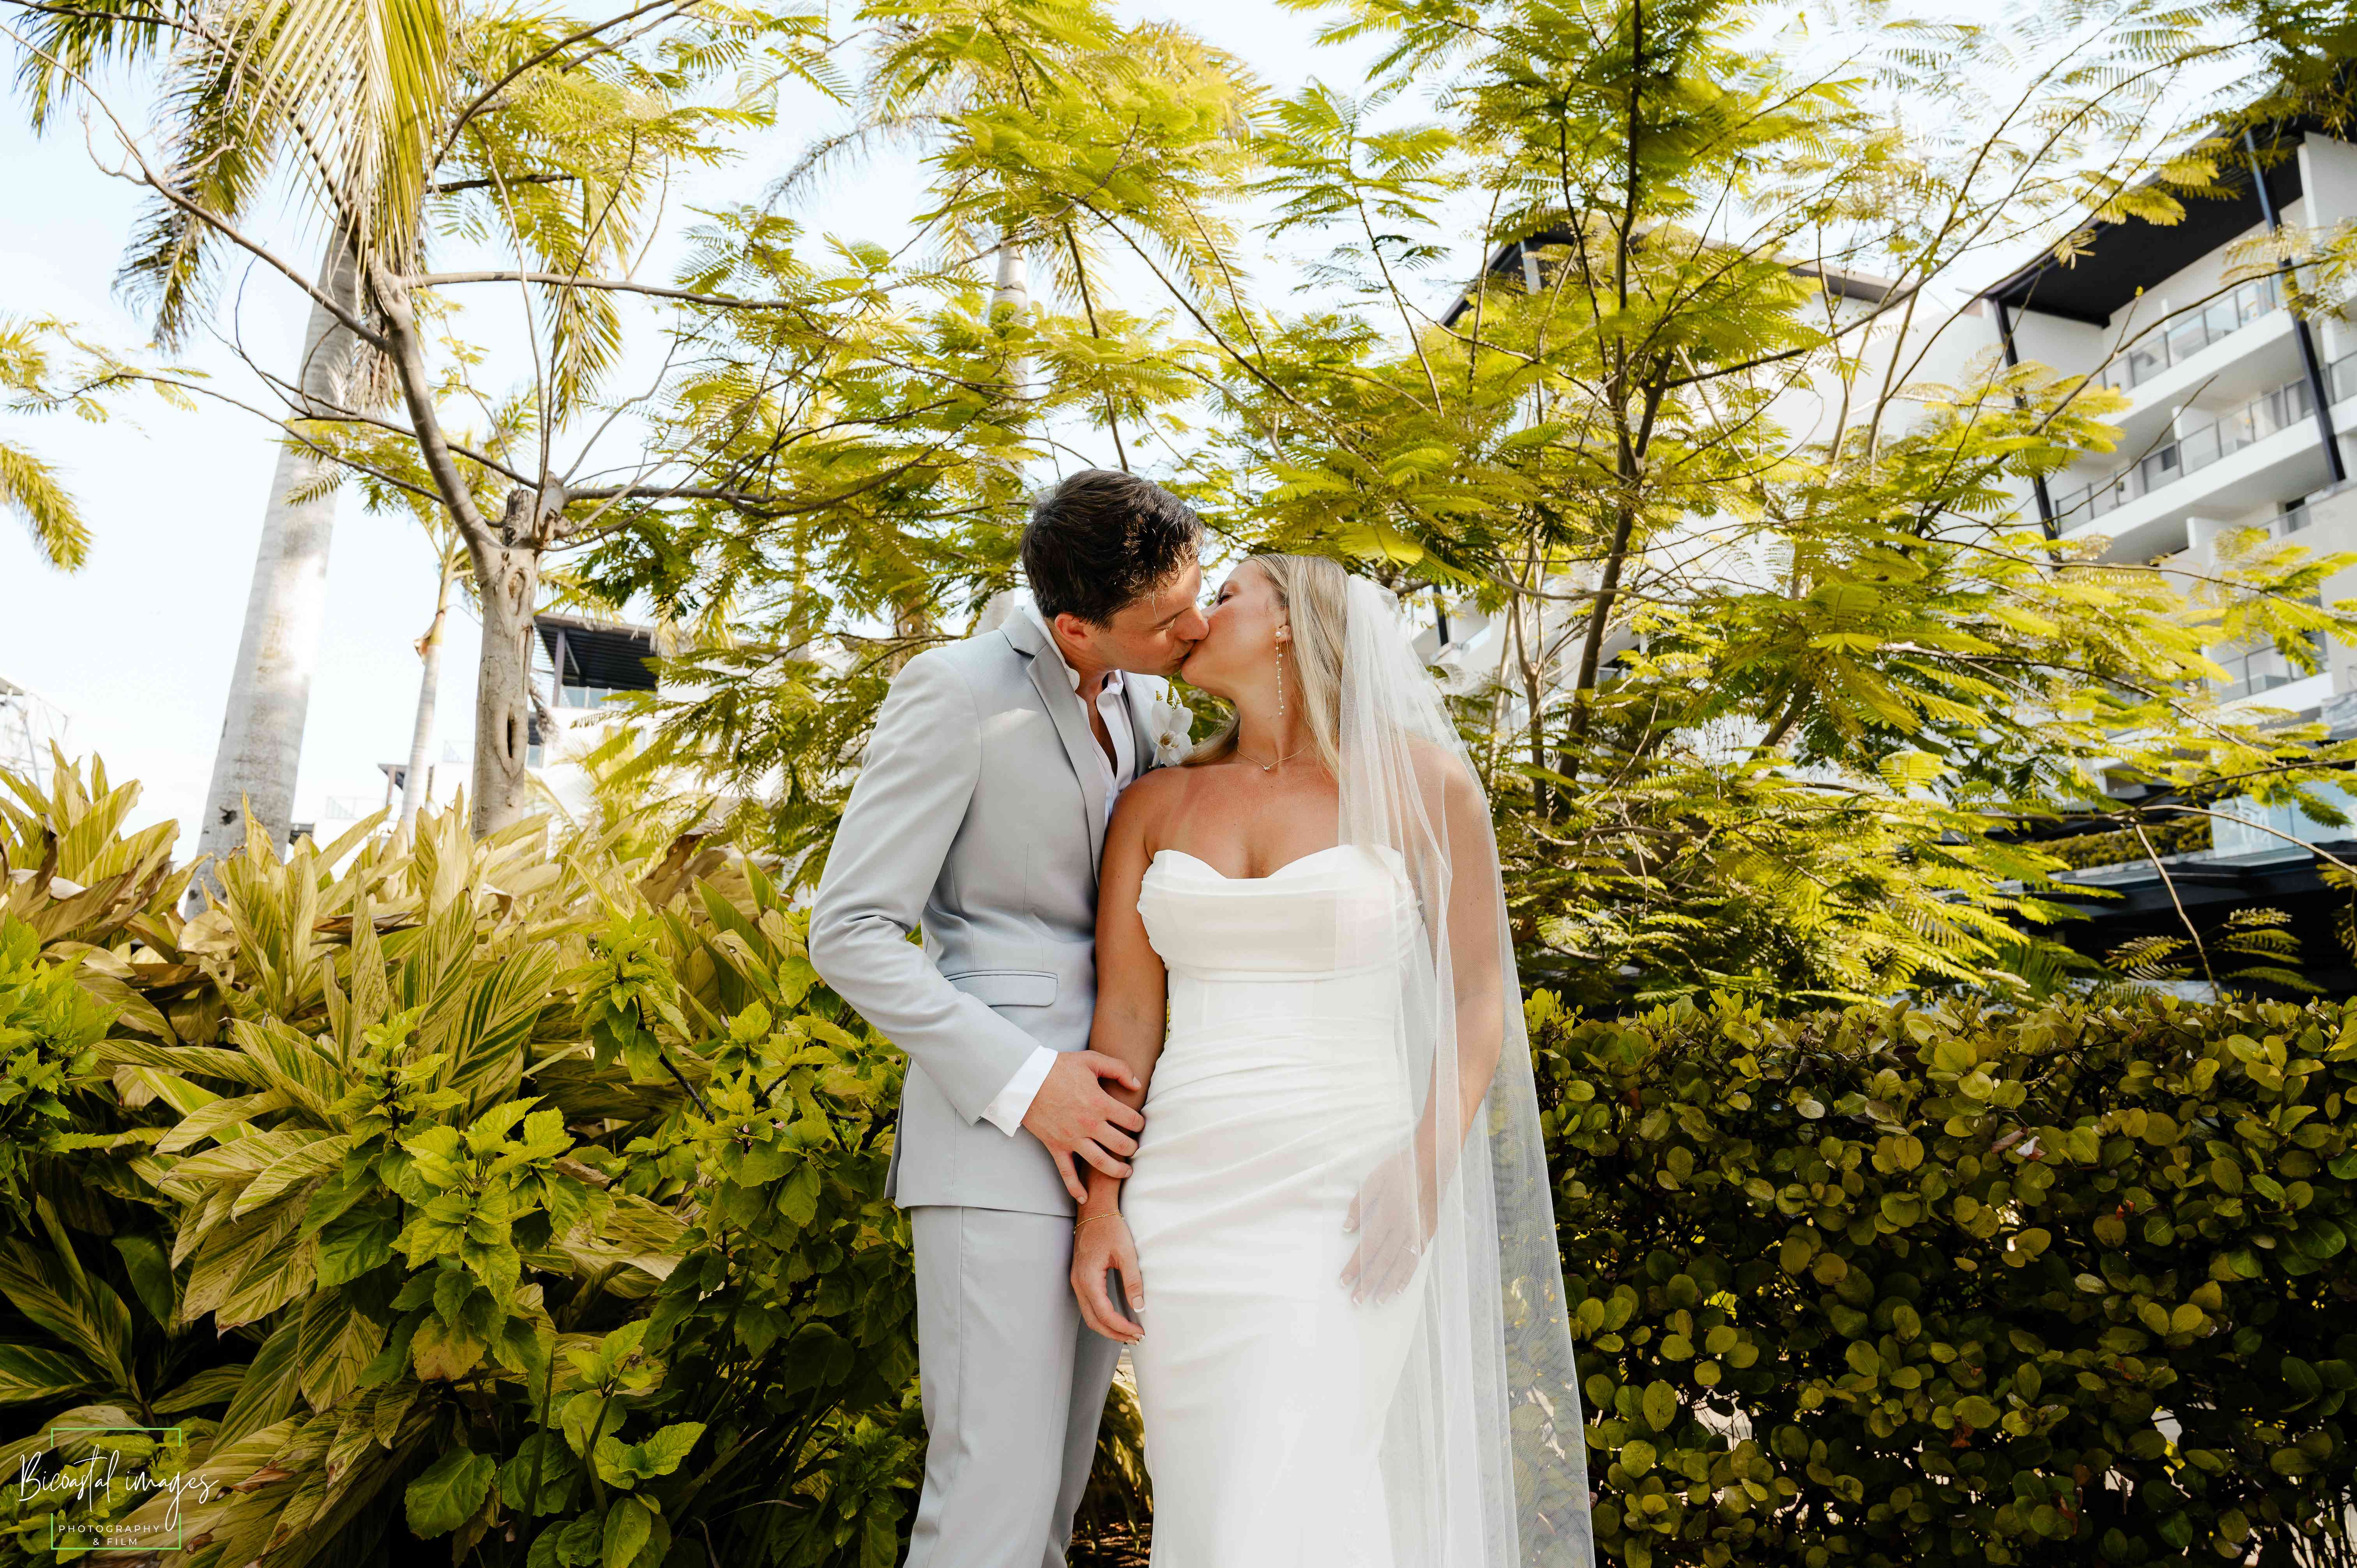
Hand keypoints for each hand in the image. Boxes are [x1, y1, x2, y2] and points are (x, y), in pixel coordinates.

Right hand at [1021, 1051, 1145, 1202]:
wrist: (1025, 1079)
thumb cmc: (1058, 1067)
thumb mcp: (1091, 1060)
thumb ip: (1119, 1069)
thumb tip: (1137, 1085)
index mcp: (1100, 1103)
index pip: (1131, 1120)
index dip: (1140, 1123)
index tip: (1139, 1124)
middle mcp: (1089, 1125)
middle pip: (1121, 1145)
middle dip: (1132, 1148)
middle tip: (1134, 1148)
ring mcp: (1072, 1139)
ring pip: (1101, 1163)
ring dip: (1117, 1170)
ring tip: (1126, 1172)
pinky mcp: (1056, 1147)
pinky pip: (1067, 1173)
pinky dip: (1075, 1189)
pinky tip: (1085, 1198)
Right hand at [1072, 1213, 1143, 1343]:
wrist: (1094, 1209)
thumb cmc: (1109, 1227)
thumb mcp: (1126, 1252)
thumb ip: (1133, 1280)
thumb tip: (1140, 1306)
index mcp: (1088, 1278)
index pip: (1104, 1314)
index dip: (1122, 1327)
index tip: (1139, 1332)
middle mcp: (1078, 1282)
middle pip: (1093, 1321)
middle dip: (1114, 1334)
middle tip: (1135, 1339)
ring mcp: (1076, 1280)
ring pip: (1089, 1315)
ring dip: (1108, 1327)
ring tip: (1128, 1332)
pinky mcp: (1080, 1278)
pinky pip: (1088, 1305)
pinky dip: (1102, 1316)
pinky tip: (1117, 1317)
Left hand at [1342, 1145, 1434, 1305]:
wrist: (1433, 1164)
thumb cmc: (1400, 1170)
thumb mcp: (1373, 1181)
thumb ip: (1358, 1206)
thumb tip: (1345, 1228)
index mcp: (1386, 1214)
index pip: (1366, 1248)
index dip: (1354, 1267)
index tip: (1342, 1282)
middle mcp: (1402, 1228)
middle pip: (1381, 1262)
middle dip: (1367, 1283)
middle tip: (1355, 1301)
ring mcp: (1416, 1233)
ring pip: (1400, 1266)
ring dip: (1386, 1285)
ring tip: (1375, 1302)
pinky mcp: (1427, 1235)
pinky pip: (1415, 1261)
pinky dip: (1407, 1277)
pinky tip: (1398, 1289)